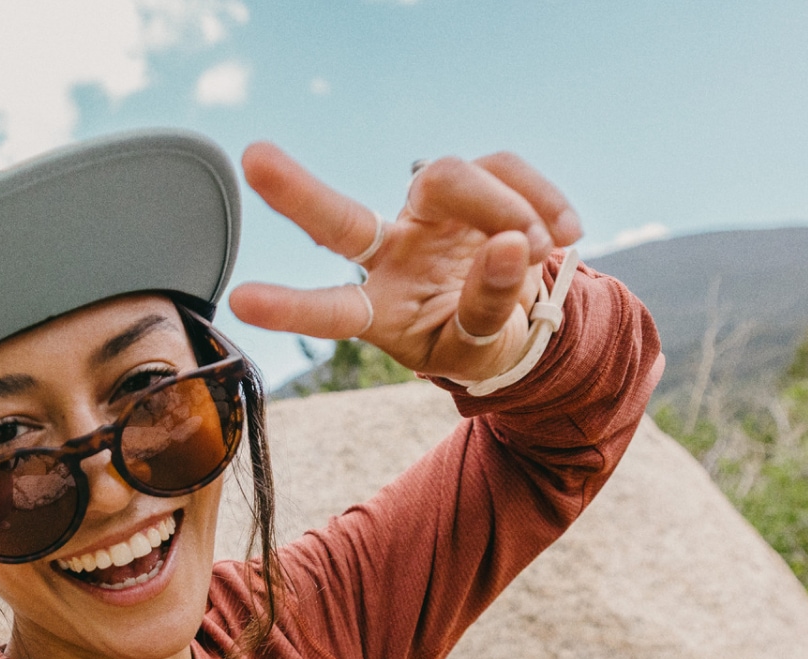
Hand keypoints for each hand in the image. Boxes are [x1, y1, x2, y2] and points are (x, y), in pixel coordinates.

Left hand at [228, 143, 581, 381]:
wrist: (522, 318)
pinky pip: (503, 167)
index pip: (332, 310)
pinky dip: (542, 197)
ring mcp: (425, 214)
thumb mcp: (484, 350)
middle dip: (297, 192)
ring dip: (505, 209)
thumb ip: (490, 310)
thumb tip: (510, 246)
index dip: (291, 307)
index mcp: (380, 311)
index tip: (240, 300)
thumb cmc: (483, 343)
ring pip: (447, 177)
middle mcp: (390, 253)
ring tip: (540, 251)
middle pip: (342, 219)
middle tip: (254, 159)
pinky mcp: (472, 182)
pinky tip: (567, 233)